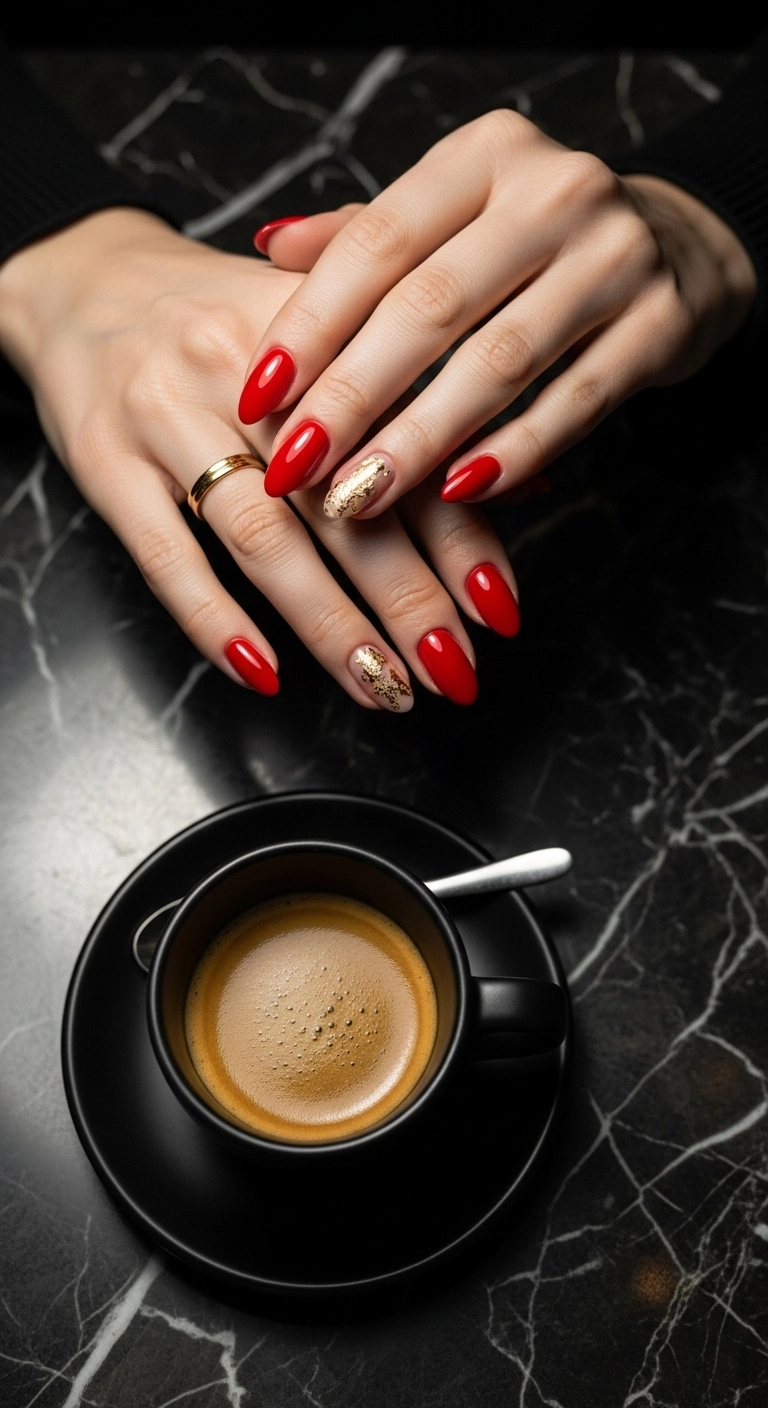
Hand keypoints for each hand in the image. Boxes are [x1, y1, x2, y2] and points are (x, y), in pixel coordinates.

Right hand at [0, 208, 517, 708]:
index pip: (407, 445)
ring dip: (329, 625)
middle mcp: (245, 371)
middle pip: (341, 502)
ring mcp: (167, 416)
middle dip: (408, 601)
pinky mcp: (106, 460)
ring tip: (381, 687)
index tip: (497, 610)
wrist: (84, 280)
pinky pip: (164, 553)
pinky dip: (215, 620)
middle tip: (451, 673)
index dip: (460, 533)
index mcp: (319, 332)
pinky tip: (264, 670)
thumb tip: (524, 480)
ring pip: (262, 536)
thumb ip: (418, 399)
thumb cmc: (222, 318)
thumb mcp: (325, 329)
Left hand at [240, 110, 755, 516]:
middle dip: (352, 397)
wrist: (682, 244)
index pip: (378, 243)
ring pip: (500, 362)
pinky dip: (515, 453)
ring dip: (420, 439)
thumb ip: (366, 236)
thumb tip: (268, 247)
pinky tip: (461, 493)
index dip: (311, 324)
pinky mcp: (662, 323)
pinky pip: (576, 402)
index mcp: (484, 155)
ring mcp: (616, 255)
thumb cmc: (536, 241)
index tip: (256, 395)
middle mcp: (553, 191)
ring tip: (359, 497)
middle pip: (430, 306)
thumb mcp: (454, 213)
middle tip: (296, 468)